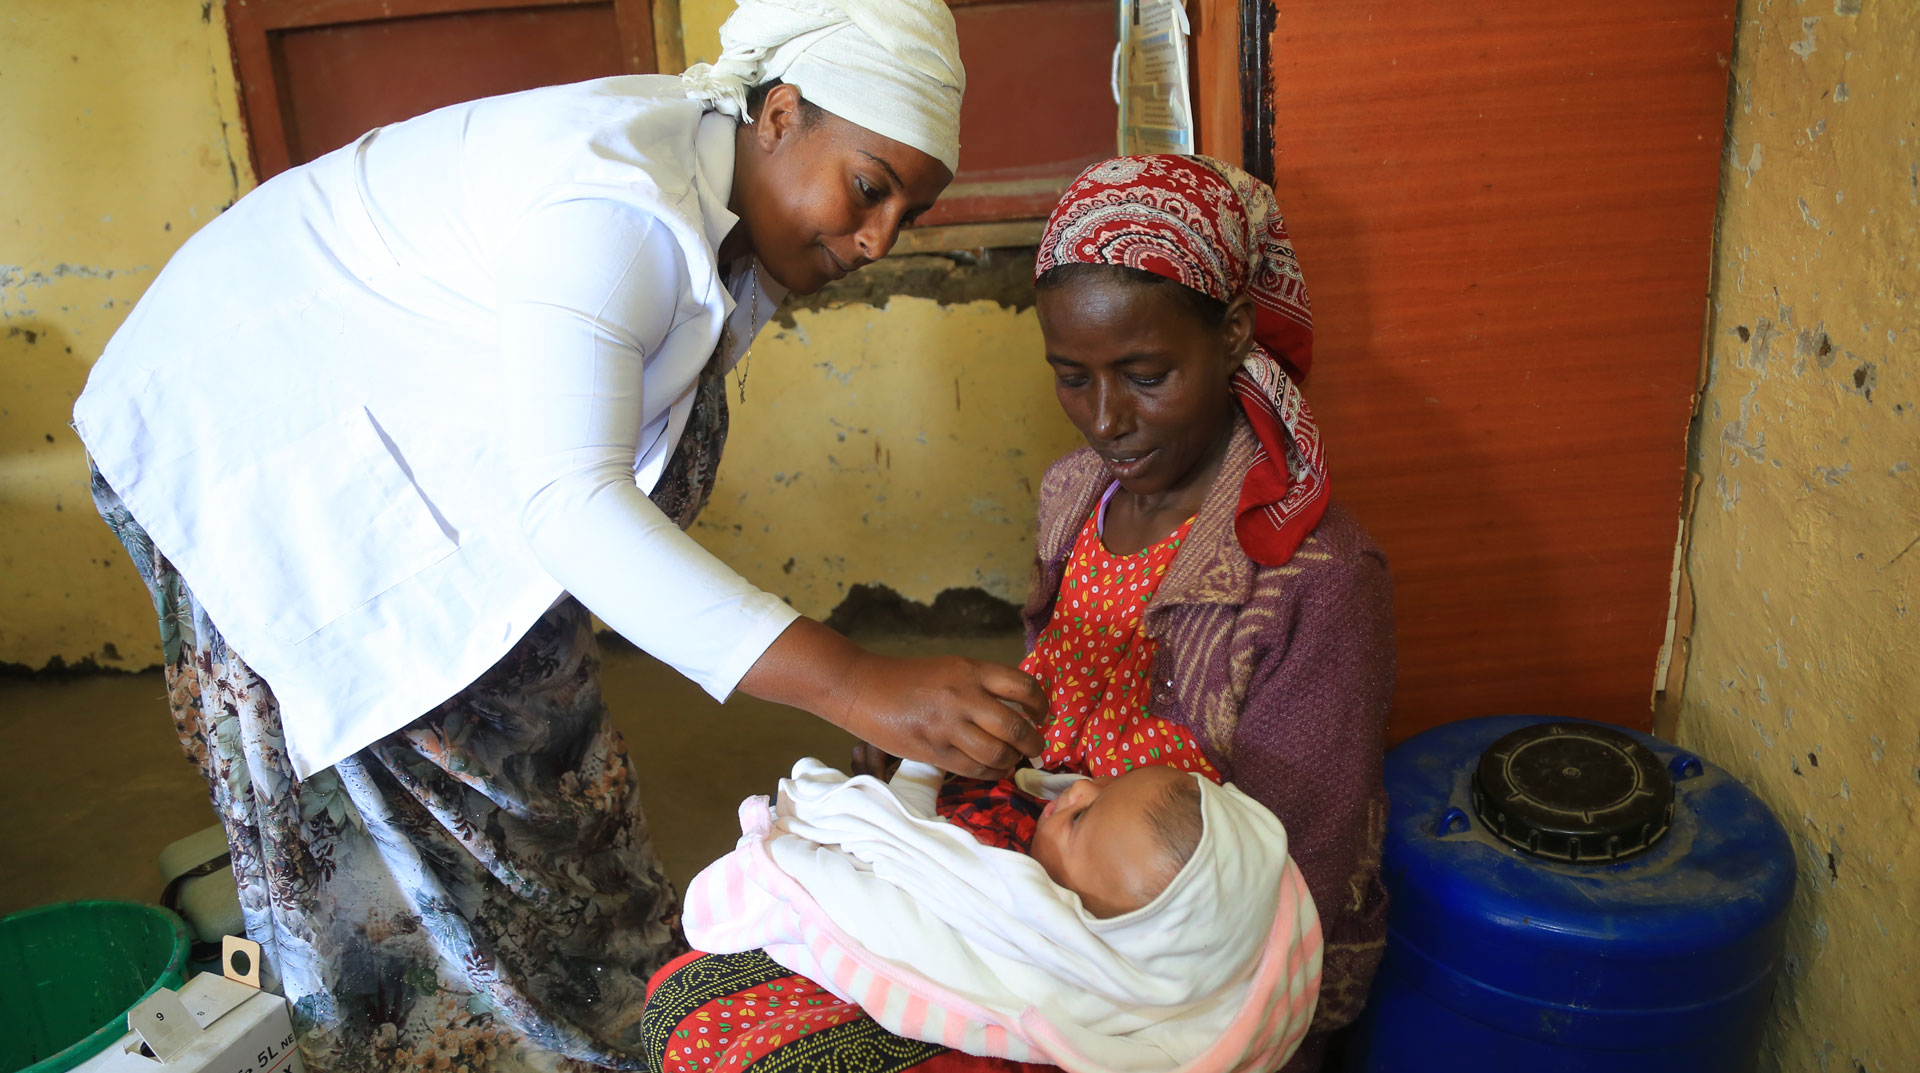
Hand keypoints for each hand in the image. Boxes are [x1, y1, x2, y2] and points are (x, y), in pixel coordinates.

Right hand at [738, 620, 1046, 779]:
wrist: (863, 688)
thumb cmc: (907, 679)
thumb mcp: (950, 669)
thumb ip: (981, 685)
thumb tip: (1016, 709)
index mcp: (971, 670)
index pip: (1024, 687)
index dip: (1041, 705)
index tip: (1042, 715)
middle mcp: (965, 696)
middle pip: (1016, 726)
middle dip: (1034, 742)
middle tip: (1037, 747)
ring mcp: (949, 725)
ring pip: (998, 753)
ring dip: (1013, 761)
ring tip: (1013, 761)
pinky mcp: (934, 750)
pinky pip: (975, 768)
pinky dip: (991, 772)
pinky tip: (992, 769)